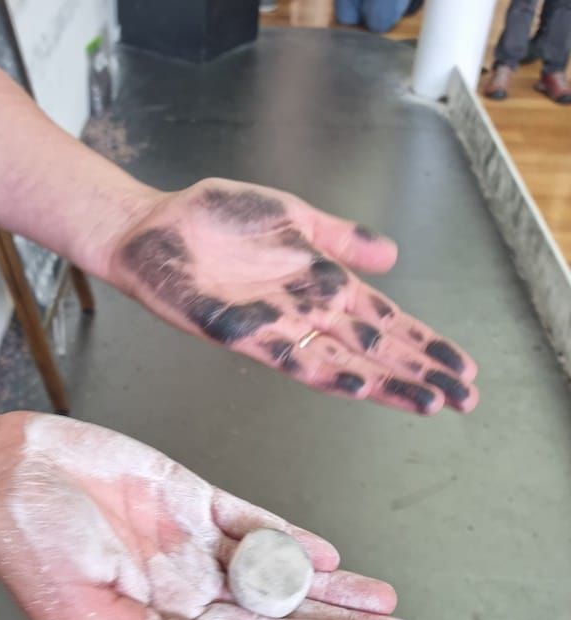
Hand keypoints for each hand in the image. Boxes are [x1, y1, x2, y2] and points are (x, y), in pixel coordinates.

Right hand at [0, 414, 417, 619]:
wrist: (5, 473)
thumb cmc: (26, 544)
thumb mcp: (81, 612)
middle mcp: (189, 586)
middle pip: (282, 610)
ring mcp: (193, 541)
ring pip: (277, 568)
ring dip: (330, 584)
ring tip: (381, 598)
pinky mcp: (190, 497)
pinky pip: (250, 519)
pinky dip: (289, 535)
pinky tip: (325, 553)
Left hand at [109, 177, 477, 414]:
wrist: (154, 226)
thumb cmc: (214, 219)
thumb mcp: (291, 217)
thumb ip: (339, 238)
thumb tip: (392, 256)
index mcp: (322, 284)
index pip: (387, 321)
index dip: (424, 344)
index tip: (463, 368)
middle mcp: (306, 312)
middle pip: (375, 349)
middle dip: (420, 373)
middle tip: (464, 399)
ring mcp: (276, 326)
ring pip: (343, 362)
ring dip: (386, 384)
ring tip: (428, 402)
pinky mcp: (241, 333)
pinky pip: (290, 359)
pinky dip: (326, 373)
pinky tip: (359, 386)